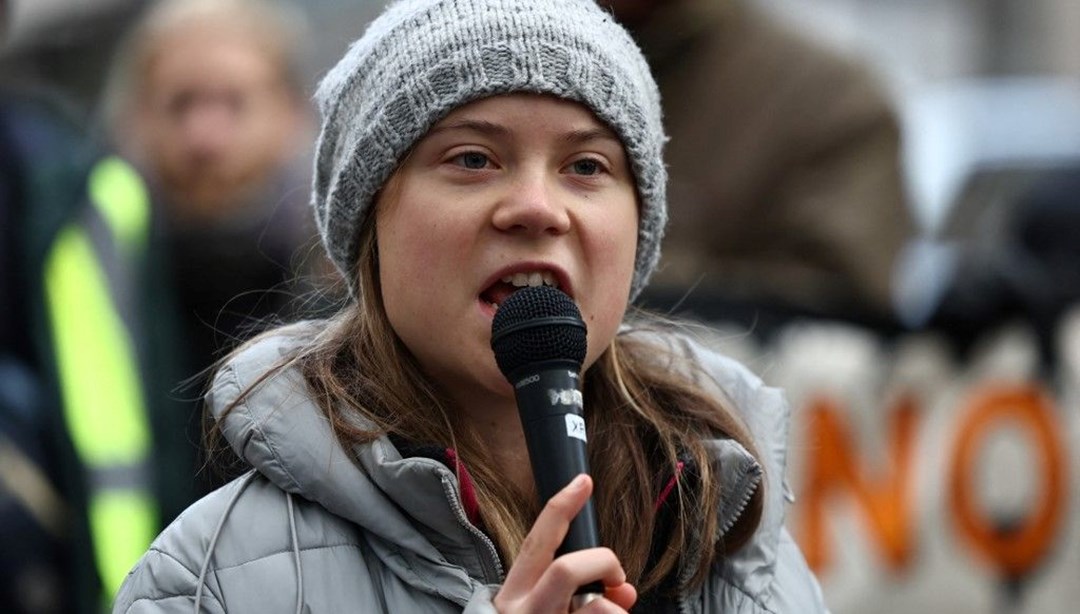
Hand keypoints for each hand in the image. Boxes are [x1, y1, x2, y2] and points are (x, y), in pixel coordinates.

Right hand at [494, 475, 637, 612]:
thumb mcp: (549, 612)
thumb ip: (582, 596)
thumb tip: (625, 589)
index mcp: (515, 594)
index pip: (536, 542)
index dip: (560, 508)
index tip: (583, 481)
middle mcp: (525, 611)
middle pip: (566, 568)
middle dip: (604, 563)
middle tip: (617, 578)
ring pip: (597, 606)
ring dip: (616, 610)